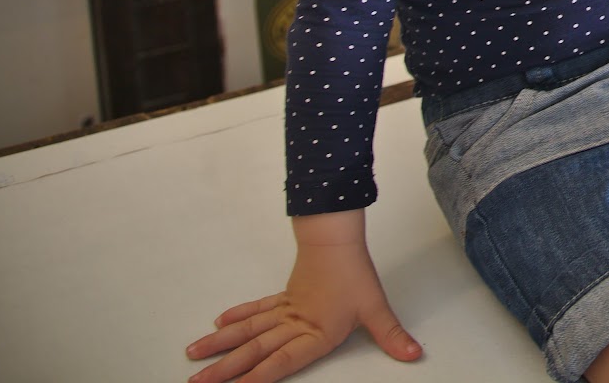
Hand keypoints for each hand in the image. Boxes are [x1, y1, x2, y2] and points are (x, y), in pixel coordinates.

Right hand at [186, 213, 420, 382]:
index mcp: (314, 334)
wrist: (336, 239)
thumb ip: (392, 336)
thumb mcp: (376, 309)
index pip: (280, 364)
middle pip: (254, 351)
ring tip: (193, 357)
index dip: (256, 379)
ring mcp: (285, 311)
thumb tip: (415, 355)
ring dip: (220, 346)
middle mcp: (293, 325)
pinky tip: (217, 326)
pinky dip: (237, 318)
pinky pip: (256, 311)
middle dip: (224, 370)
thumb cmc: (355, 274)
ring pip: (247, 332)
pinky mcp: (283, 298)